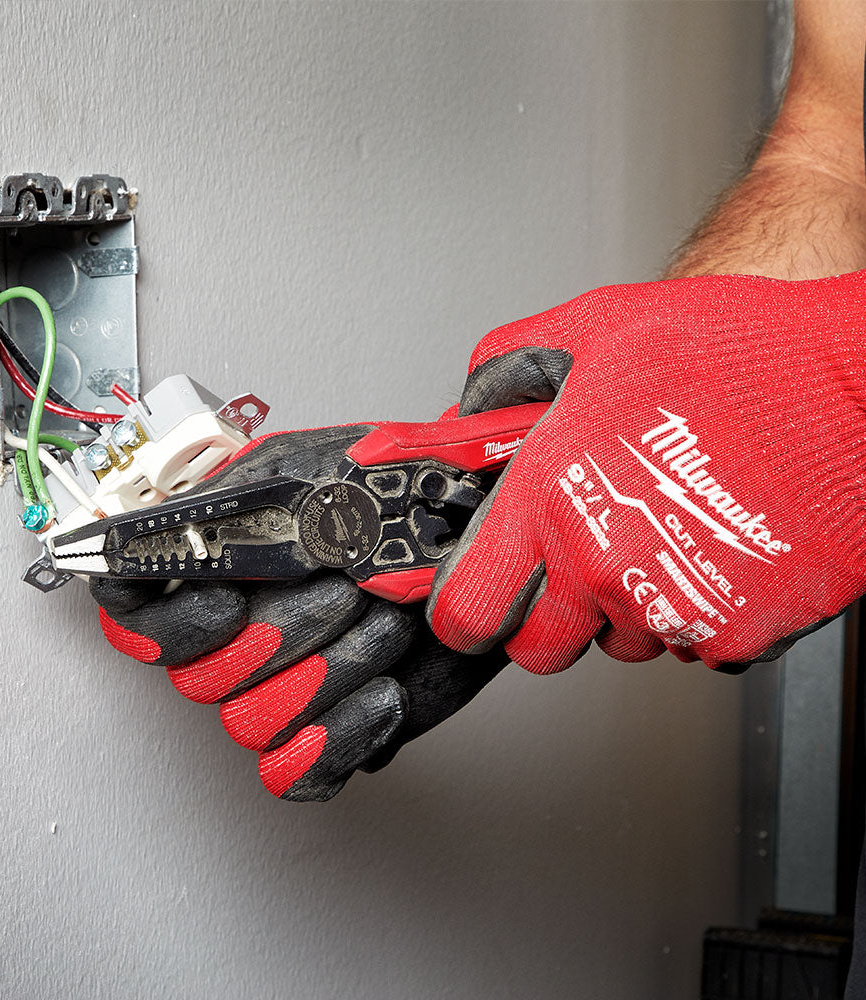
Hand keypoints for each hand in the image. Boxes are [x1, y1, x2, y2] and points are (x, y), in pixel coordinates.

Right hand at [92, 420, 509, 799]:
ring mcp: (283, 686)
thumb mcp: (311, 468)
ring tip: (386, 623)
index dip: (167, 623)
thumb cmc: (400, 490)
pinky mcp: (332, 731)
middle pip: (199, 679)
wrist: (481, 534)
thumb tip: (160, 532)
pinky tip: (385, 691)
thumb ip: (233, 499)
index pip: (134, 617)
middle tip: (346, 588)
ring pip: (252, 723)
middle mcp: (241, 632)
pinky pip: (296, 773)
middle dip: (283, 633)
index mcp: (219, 567)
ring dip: (327, 673)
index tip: (229, 598)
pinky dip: (339, 739)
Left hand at [427, 271, 865, 672]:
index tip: (471, 597)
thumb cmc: (740, 353)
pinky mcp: (736, 634)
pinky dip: (688, 610)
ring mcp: (671, 609)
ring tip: (656, 532)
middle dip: (543, 614)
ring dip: (621, 606)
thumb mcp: (598, 328)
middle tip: (568, 562)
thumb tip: (468, 413)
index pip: (467, 610)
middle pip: (537, 648)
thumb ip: (510, 369)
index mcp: (552, 499)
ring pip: (615, 644)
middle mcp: (603, 567)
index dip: (463, 608)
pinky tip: (705, 547)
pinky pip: (686, 644)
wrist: (857, 387)